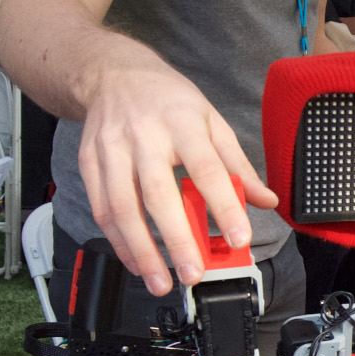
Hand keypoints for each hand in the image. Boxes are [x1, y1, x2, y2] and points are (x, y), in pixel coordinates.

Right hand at [75, 65, 278, 295]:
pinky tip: (135, 260)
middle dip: (176, 239)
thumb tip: (266, 200)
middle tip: (193, 273)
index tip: (238, 238)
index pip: (206, 168)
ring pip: (122, 207)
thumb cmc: (167, 100)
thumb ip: (236, 163)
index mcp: (182, 122)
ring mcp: (111, 149)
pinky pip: (101, 208)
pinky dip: (117, 240)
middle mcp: (144, 135)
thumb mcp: (211, 120)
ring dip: (140, 250)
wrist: (113, 74)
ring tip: (160, 281)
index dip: (223, 206)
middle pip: (158, 193)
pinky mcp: (88, 163)